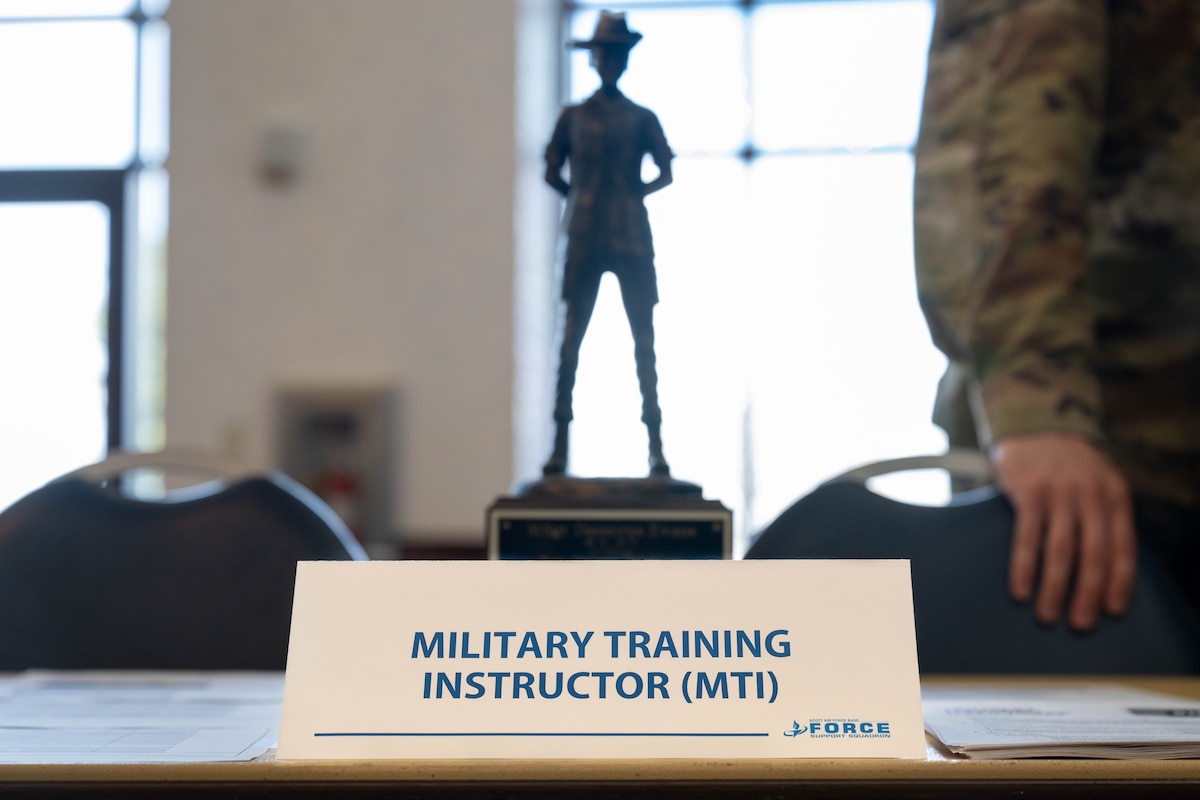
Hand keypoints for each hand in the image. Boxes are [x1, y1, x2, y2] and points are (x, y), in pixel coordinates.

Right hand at [990, 434, 1135, 629]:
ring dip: (1055, 588)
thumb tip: (1103, 571)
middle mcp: (1092, 494)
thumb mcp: (1098, 483)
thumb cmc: (1066, 464)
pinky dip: (1024, 567)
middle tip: (1080, 624)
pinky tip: (1020, 589)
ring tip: (1047, 615)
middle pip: (1094, 554)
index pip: (1123, 547)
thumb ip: (1103, 517)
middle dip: (1087, 594)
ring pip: (1062, 551)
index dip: (1119, 583)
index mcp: (1116, 496)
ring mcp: (1060, 493)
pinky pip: (1027, 537)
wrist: (1033, 423)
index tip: (1111, 611)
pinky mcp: (1030, 492)